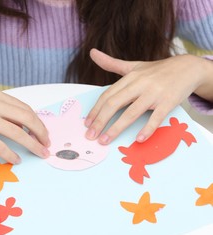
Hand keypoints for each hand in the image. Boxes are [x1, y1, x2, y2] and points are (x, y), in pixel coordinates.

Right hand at [0, 89, 50, 163]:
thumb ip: (0, 111)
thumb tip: (20, 127)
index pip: (25, 109)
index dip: (38, 123)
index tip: (44, 134)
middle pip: (27, 119)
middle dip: (41, 134)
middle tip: (47, 146)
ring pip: (17, 132)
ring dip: (32, 145)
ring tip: (40, 154)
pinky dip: (10, 154)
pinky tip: (15, 160)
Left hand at [84, 48, 212, 143]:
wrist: (188, 67)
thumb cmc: (157, 70)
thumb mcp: (133, 65)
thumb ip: (111, 63)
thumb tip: (91, 53)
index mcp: (129, 77)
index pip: (107, 95)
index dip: (95, 110)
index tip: (87, 123)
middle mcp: (139, 84)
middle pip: (114, 104)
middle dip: (100, 121)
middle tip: (90, 135)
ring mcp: (154, 93)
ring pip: (131, 113)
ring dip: (116, 128)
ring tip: (105, 140)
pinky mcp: (168, 102)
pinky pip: (156, 118)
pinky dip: (147, 129)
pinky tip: (138, 139)